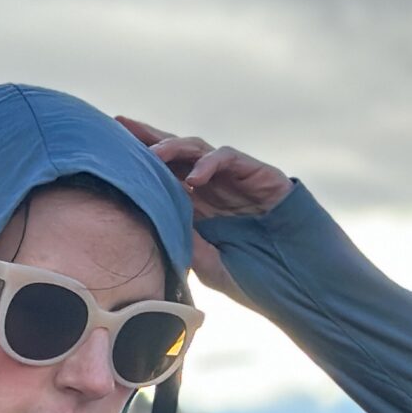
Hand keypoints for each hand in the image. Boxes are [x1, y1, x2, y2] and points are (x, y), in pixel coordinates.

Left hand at [115, 115, 292, 301]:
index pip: (165, 177)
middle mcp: (217, 190)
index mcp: (201, 209)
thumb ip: (185, 241)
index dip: (140, 162)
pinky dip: (211, 162)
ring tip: (151, 156)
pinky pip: (231, 158)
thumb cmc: (258, 283)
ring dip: (174, 148)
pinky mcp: (262, 176)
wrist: (303, 288)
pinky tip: (193, 178)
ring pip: (201, 150)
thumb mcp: (208, 265)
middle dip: (149, 139)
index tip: (108, 149)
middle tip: (120, 125)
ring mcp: (239, 181)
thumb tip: (150, 221)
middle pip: (178, 155)